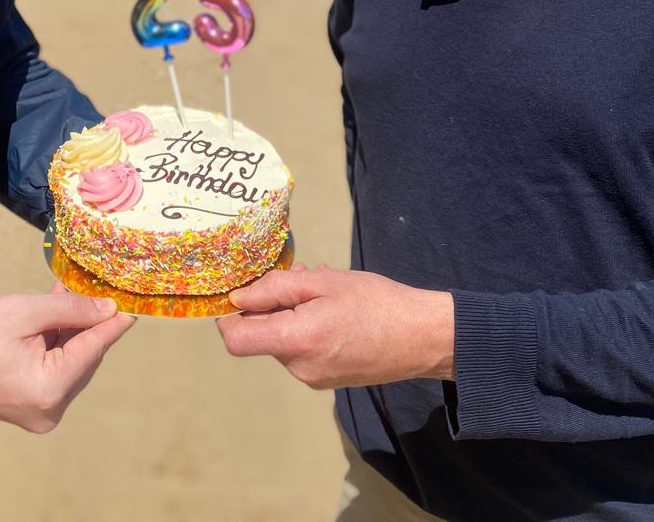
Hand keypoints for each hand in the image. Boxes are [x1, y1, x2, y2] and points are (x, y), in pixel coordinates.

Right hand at [0, 289, 134, 431]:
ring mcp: (41, 413)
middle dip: (89, 321)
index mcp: (51, 388)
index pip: (95, 346)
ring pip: (71, 363)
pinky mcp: (30, 408)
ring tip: (72, 293)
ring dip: (72, 331)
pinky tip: (58, 315)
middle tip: (96, 286)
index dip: (116, 320)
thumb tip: (109, 308)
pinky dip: (57, 345)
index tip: (136, 301)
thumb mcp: (26, 312)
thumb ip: (72, 310)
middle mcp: (51, 409)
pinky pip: (55, 371)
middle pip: (85, 357)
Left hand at [217, 266, 453, 388]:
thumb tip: (238, 297)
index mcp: (295, 342)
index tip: (243, 293)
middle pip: (261, 336)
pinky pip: (303, 351)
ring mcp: (314, 378)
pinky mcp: (328, 380)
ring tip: (324, 288)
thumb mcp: (324, 282)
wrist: (423, 338)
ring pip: (283, 341)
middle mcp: (299, 368)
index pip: (235, 339)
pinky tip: (334, 309)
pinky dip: (308, 328)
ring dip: (293, 313)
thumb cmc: (376, 302)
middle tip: (300, 274)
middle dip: (272, 304)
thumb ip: (276, 289)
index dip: (229, 316)